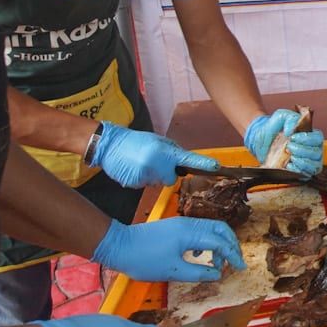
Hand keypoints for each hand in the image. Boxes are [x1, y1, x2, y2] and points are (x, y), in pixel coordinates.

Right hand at [88, 122, 218, 188]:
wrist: (110, 145)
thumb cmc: (136, 141)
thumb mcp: (158, 141)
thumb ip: (172, 152)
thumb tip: (184, 162)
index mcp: (164, 152)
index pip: (188, 159)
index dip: (203, 164)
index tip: (216, 166)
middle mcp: (156, 165)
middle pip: (171, 179)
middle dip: (166, 173)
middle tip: (155, 162)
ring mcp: (145, 176)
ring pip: (157, 183)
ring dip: (153, 176)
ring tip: (141, 163)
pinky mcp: (134, 184)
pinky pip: (145, 186)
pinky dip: (142, 179)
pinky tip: (134, 169)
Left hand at [91, 216, 242, 281]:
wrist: (118, 246)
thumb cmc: (143, 260)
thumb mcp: (172, 271)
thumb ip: (198, 273)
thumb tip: (217, 275)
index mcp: (190, 234)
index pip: (220, 242)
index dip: (233, 255)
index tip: (240, 268)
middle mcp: (189, 224)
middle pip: (221, 229)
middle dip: (231, 245)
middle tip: (235, 263)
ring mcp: (182, 223)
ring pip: (211, 228)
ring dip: (220, 243)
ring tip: (218, 262)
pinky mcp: (175, 226)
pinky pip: (200, 230)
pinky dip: (207, 241)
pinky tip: (200, 255)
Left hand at [244, 110, 323, 173]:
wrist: (260, 139)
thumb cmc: (273, 127)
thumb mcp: (281, 116)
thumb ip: (290, 118)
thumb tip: (293, 130)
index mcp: (309, 135)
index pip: (317, 138)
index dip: (307, 139)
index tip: (293, 137)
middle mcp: (311, 148)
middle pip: (317, 153)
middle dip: (302, 151)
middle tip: (289, 147)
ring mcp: (306, 161)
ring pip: (314, 165)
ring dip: (302, 162)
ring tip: (290, 157)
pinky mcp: (298, 170)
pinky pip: (305, 175)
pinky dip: (298, 171)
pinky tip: (289, 165)